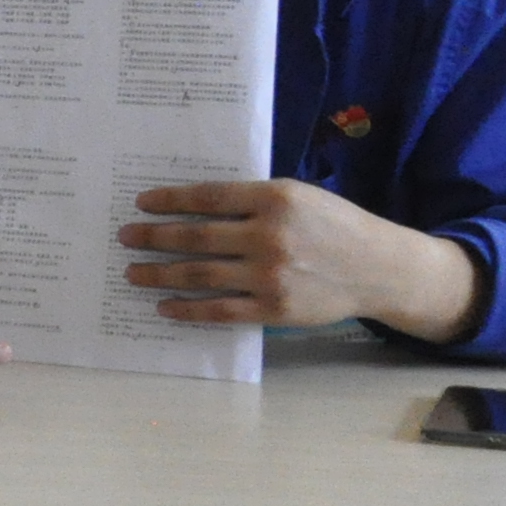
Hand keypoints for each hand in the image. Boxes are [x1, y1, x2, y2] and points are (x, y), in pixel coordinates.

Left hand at [121, 178, 470, 332]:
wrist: (379, 268)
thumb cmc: (333, 225)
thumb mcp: (298, 196)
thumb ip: (251, 199)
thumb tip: (192, 203)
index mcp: (274, 200)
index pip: (206, 198)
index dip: (168, 201)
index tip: (140, 203)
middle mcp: (269, 236)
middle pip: (194, 237)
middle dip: (152, 238)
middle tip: (125, 238)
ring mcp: (271, 275)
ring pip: (199, 274)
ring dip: (158, 274)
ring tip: (133, 272)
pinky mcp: (275, 308)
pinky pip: (219, 310)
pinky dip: (187, 308)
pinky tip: (165, 306)